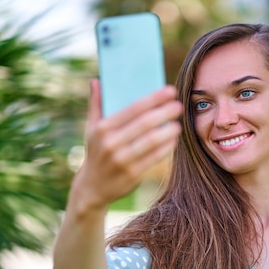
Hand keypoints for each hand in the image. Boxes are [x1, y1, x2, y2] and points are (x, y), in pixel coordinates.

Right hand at [72, 79, 181, 211]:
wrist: (92, 187)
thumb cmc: (96, 152)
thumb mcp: (90, 129)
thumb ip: (96, 104)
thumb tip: (96, 81)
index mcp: (103, 128)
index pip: (133, 109)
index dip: (154, 98)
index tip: (170, 91)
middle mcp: (111, 143)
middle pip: (145, 124)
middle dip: (165, 112)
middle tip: (178, 105)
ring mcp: (122, 160)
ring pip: (152, 141)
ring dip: (168, 131)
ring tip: (178, 124)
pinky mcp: (132, 174)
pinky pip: (154, 157)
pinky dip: (166, 147)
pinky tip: (173, 140)